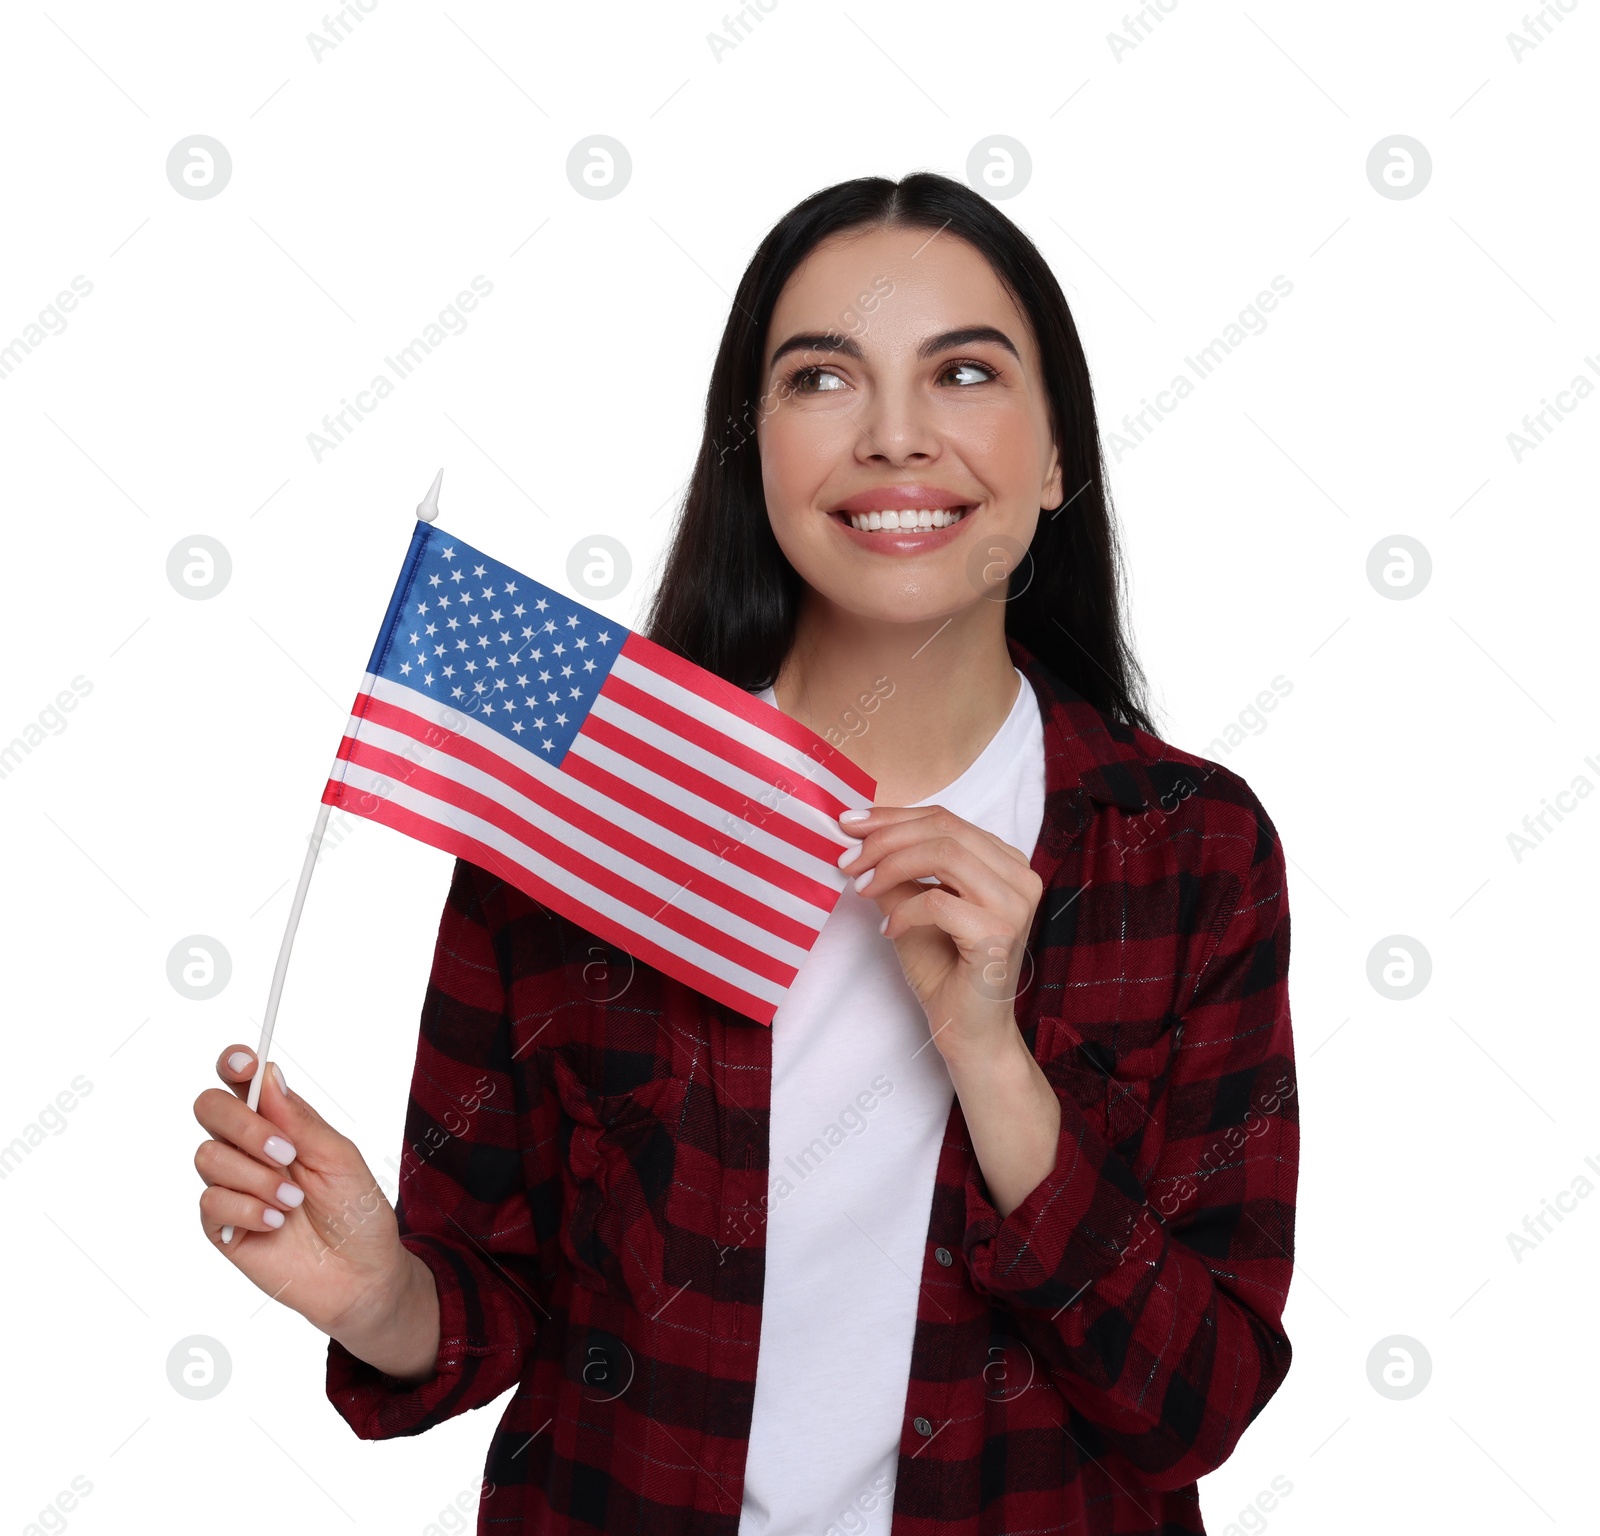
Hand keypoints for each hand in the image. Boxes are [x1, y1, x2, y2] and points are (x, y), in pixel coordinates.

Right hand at [192, 1047, 431, 1366]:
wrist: (361, 1274)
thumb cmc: (356, 1211)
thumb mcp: (338, 1157)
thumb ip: (299, 1119)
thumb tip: (268, 1074)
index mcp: (279, 1122)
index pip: (241, 1081)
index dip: (233, 1063)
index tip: (243, 1063)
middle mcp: (249, 1149)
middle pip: (210, 1108)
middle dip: (244, 1126)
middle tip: (286, 1152)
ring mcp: (232, 1186)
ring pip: (208, 1156)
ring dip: (256, 1177)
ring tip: (294, 1201)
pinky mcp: (222, 1226)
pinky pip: (210, 1203)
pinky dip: (248, 1209)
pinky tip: (277, 1223)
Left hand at [838, 804, 1042, 1063]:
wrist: (968, 1031)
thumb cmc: (944, 971)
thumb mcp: (911, 908)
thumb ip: (897, 873)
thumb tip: (858, 838)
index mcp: (1004, 862)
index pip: (945, 819)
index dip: (892, 817)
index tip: (849, 825)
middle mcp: (1019, 876)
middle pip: (944, 829)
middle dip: (885, 838)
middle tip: (847, 860)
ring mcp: (1014, 904)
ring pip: (944, 854)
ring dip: (891, 866)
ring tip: (861, 887)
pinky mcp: (1000, 933)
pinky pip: (939, 902)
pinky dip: (904, 911)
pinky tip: (888, 929)